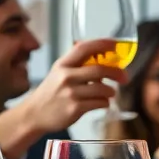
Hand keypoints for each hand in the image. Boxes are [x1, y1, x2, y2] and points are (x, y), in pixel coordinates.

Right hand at [0, 39, 126, 158]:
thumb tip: (102, 56)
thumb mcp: (59, 73)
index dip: (102, 44)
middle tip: (124, 77)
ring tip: (109, 93)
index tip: (116, 45)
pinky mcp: (75, 108)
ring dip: (111, 91)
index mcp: (62, 65)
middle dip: (117, 72)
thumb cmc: (51, 93)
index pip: (84, 48)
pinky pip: (100, 103)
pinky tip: (101, 103)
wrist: (34, 114)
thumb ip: (77, 65)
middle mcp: (66, 77)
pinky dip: (105, 103)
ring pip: (103, 89)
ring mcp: (71, 93)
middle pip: (99, 69)